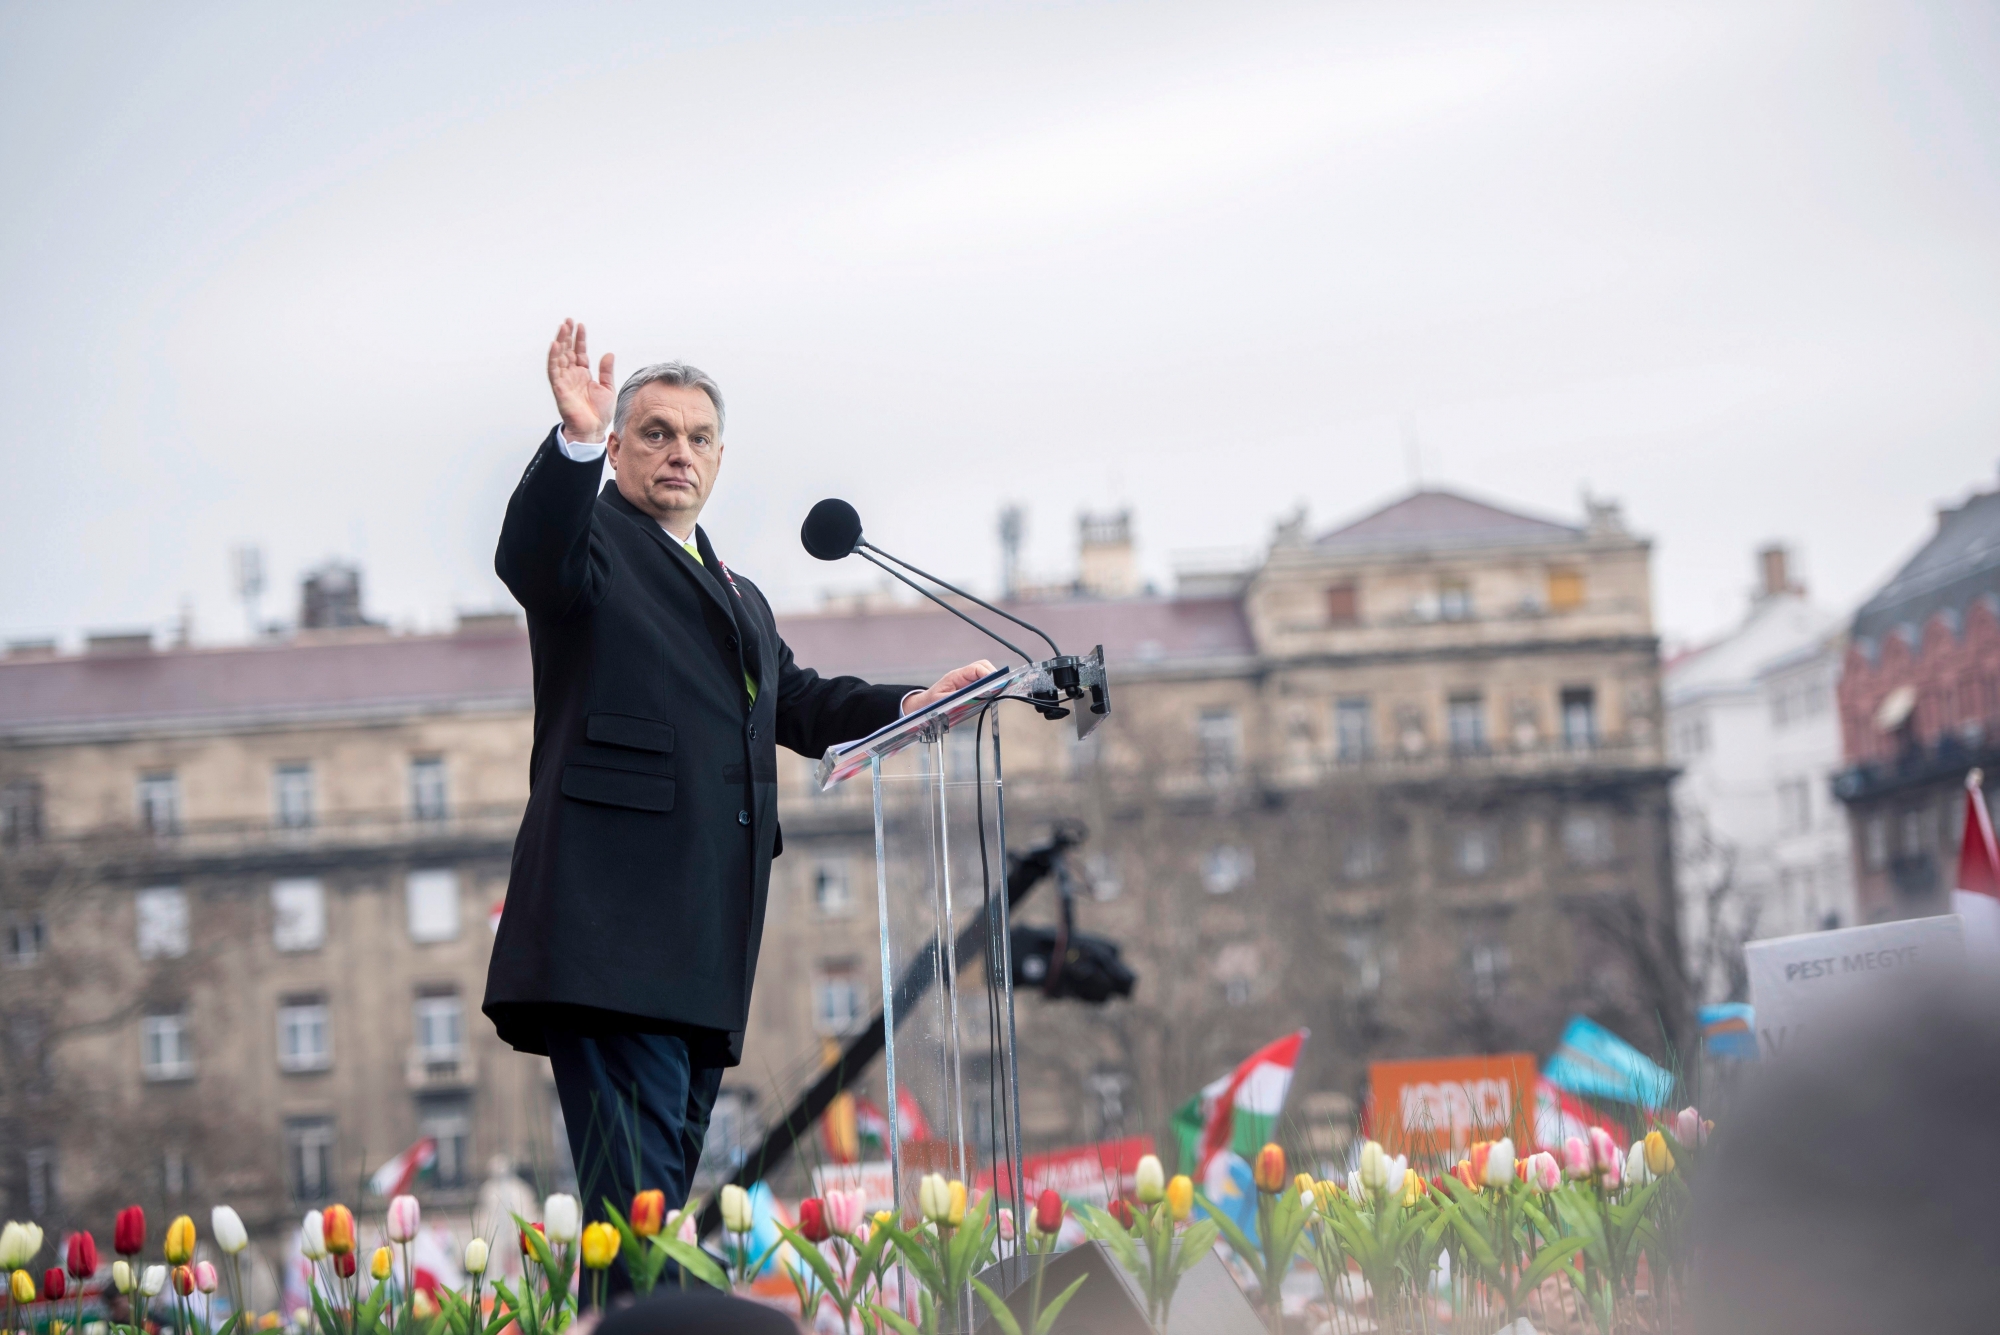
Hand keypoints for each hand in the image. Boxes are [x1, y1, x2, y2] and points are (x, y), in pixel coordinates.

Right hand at [547, 318, 615, 442]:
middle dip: (567, 336)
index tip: (580, 325)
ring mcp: (565, 380)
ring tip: (562, 328)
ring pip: (559, 357)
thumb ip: (606, 371)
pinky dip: (553, 358)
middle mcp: (572, 375)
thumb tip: (608, 354)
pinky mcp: (559, 388)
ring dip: (560, 342)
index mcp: (583, 374)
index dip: (579, 339)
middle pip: (567, 351)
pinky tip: (555, 345)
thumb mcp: (607, 387)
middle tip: (568, 321)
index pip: (579, 352)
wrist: (594, 429)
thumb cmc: (599, 412)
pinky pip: (554, 370)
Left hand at [901, 660, 997, 714]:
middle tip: (999, 687)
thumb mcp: (941, 702)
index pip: (976, 668)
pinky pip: (982, 683)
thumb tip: (972, 696)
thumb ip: (956, 698)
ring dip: (992, 681)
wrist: (924, 705)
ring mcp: (966, 681)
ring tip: (997, 691)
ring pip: (984, 673)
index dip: (988, 674)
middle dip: (993, 675)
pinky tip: (991, 696)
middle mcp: (963, 676)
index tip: (995, 683)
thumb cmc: (931, 703)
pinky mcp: (969, 687)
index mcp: (956, 676)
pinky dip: (989, 687)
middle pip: (983, 666)